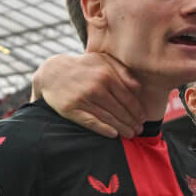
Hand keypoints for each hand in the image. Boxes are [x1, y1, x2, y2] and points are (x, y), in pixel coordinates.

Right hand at [32, 52, 146, 137]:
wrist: (52, 72)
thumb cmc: (83, 67)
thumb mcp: (102, 60)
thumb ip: (122, 70)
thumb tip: (138, 87)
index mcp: (106, 75)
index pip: (127, 97)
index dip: (137, 110)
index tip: (143, 119)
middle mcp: (95, 87)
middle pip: (119, 110)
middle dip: (131, 122)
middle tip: (139, 130)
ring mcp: (83, 99)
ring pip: (108, 117)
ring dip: (121, 128)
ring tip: (130, 135)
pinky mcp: (71, 109)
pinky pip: (91, 122)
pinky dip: (103, 129)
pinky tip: (113, 135)